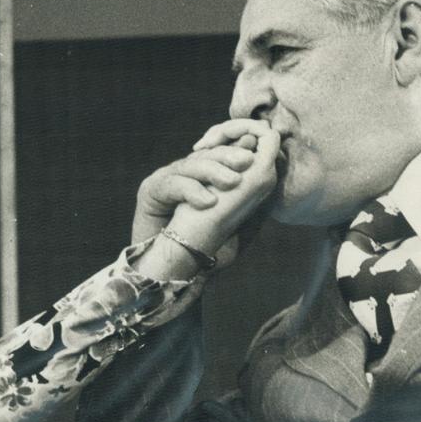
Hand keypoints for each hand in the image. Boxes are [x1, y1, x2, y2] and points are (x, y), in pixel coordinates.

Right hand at [133, 120, 279, 258]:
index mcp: (205, 177)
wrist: (174, 272)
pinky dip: (191, 191)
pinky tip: (208, 202)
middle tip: (247, 161)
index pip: (222, 154)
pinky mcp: (150, 189)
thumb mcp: (239, 222)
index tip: (259, 154)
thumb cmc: (207, 249)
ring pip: (190, 165)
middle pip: (207, 154)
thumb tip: (269, 169)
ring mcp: (167, 179)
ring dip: (213, 171)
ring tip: (233, 182)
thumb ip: (251, 197)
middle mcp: (186, 173)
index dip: (238, 149)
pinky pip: (172, 184)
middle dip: (228, 154)